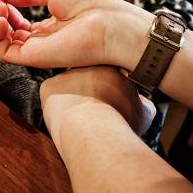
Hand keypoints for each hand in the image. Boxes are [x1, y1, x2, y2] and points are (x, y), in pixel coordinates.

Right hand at [0, 0, 152, 69]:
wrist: (109, 24)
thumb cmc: (91, 5)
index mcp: (50, 26)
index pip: (18, 21)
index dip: (6, 6)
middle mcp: (41, 40)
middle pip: (7, 31)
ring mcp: (36, 50)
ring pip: (1, 41)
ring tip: (0, 6)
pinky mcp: (33, 58)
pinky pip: (4, 52)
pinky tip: (2, 18)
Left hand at [41, 66, 156, 141]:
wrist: (93, 130)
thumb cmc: (120, 122)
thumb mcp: (143, 113)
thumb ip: (143, 104)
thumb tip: (142, 104)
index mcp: (111, 66)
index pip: (109, 74)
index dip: (111, 91)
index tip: (112, 104)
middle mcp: (87, 63)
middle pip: (87, 78)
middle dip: (91, 92)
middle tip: (97, 111)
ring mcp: (65, 73)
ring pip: (69, 87)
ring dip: (73, 99)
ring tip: (81, 118)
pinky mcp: (49, 86)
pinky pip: (52, 98)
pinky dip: (57, 109)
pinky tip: (66, 120)